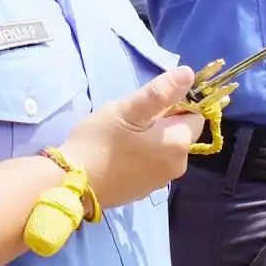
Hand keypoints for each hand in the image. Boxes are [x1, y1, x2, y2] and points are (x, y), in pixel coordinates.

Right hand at [60, 67, 203, 208]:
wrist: (71, 182)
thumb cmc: (100, 141)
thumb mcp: (128, 109)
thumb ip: (161, 92)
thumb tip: (189, 74)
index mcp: (179, 143)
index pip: (195, 115)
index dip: (176, 105)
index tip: (149, 106)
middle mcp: (178, 165)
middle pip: (181, 133)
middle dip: (162, 122)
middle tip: (131, 121)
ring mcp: (161, 181)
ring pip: (166, 148)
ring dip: (152, 139)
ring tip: (123, 137)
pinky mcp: (145, 191)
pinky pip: (153, 165)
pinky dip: (143, 157)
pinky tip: (120, 155)